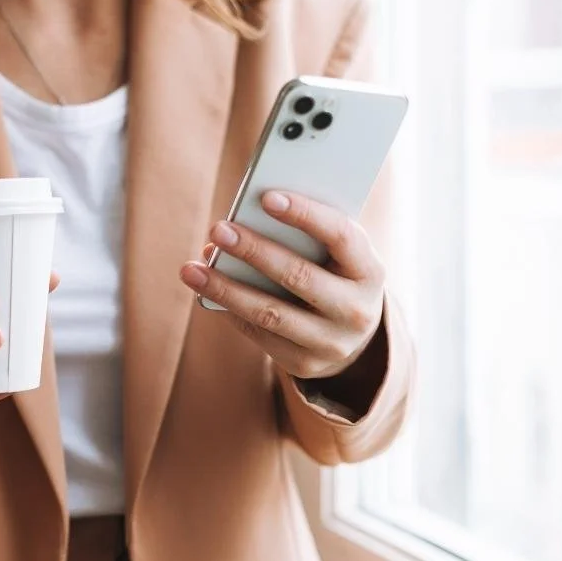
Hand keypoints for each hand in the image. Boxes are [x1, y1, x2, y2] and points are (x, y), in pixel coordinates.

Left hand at [180, 191, 385, 378]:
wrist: (351, 339)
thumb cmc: (333, 277)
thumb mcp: (335, 256)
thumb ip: (303, 236)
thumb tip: (239, 224)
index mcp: (370, 271)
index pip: (342, 236)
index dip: (306, 215)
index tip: (267, 198)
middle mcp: (356, 310)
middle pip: (299, 276)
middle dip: (254, 251)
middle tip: (218, 229)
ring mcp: (331, 342)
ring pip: (270, 312)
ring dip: (225, 288)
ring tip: (191, 269)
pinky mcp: (304, 363)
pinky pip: (258, 333)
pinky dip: (229, 309)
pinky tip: (205, 290)